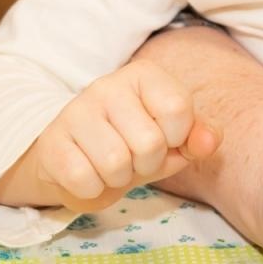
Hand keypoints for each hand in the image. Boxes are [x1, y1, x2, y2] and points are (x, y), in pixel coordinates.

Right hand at [0, 57, 218, 213]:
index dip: (176, 138)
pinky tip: (89, 173)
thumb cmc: (133, 143)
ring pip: (116, 163)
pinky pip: (84, 179)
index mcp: (144, 75)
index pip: (178, 109)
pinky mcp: (52, 142)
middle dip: (147, 164)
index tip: (164, 138)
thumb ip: (199, 136)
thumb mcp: (172, 138)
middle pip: (149, 143)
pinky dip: (93, 188)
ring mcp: (75, 111)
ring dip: (120, 178)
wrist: (77, 157)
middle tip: (134, 158)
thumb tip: (209, 142)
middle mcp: (107, 85)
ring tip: (112, 166)